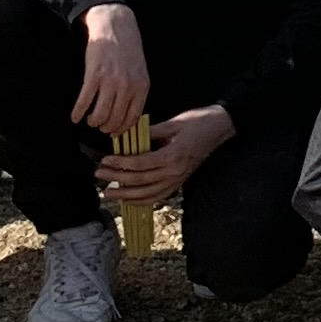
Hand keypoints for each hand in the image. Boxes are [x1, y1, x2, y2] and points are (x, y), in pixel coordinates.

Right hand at [73, 5, 151, 131]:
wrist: (116, 26)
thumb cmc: (127, 51)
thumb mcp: (140, 71)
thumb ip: (136, 92)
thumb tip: (127, 117)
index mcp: (141, 86)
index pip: (133, 118)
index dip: (121, 129)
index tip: (114, 133)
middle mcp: (127, 86)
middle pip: (115, 120)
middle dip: (105, 128)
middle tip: (99, 127)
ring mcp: (111, 81)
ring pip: (100, 115)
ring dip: (92, 122)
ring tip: (89, 120)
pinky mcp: (94, 75)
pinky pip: (84, 101)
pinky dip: (78, 113)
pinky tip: (75, 116)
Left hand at [98, 104, 236, 200]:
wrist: (221, 127)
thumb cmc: (198, 121)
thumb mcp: (173, 122)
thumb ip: (149, 133)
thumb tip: (126, 136)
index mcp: (172, 155)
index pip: (140, 164)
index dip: (121, 163)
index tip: (105, 160)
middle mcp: (174, 172)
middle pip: (140, 181)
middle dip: (117, 179)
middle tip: (99, 175)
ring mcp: (178, 179)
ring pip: (148, 194)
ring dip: (126, 195)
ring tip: (108, 193)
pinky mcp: (180, 181)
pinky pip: (158, 196)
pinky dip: (142, 200)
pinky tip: (129, 200)